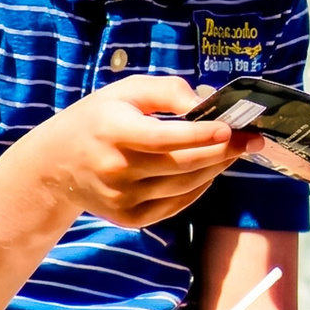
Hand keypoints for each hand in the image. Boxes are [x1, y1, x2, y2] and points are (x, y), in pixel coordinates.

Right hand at [8, 76, 259, 228]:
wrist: (57, 163)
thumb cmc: (99, 118)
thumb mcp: (126, 91)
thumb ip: (167, 91)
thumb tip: (206, 103)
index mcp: (114, 132)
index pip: (166, 137)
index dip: (202, 134)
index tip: (232, 127)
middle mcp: (117, 169)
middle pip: (182, 165)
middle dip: (223, 152)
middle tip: (253, 139)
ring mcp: (123, 198)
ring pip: (184, 185)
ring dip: (215, 168)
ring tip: (235, 151)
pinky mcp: (129, 218)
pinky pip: (175, 204)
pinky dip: (198, 188)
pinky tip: (210, 171)